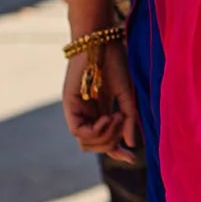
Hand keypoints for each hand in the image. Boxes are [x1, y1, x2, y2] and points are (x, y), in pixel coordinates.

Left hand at [63, 39, 137, 162]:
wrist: (101, 43)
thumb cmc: (116, 63)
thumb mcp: (127, 95)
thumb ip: (128, 119)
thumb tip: (131, 144)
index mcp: (101, 112)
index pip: (105, 141)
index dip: (117, 153)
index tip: (132, 158)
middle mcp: (87, 115)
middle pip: (96, 146)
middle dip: (113, 140)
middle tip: (122, 120)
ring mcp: (77, 111)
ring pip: (86, 143)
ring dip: (105, 136)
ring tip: (115, 117)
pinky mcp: (69, 105)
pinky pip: (78, 131)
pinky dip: (94, 131)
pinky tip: (105, 118)